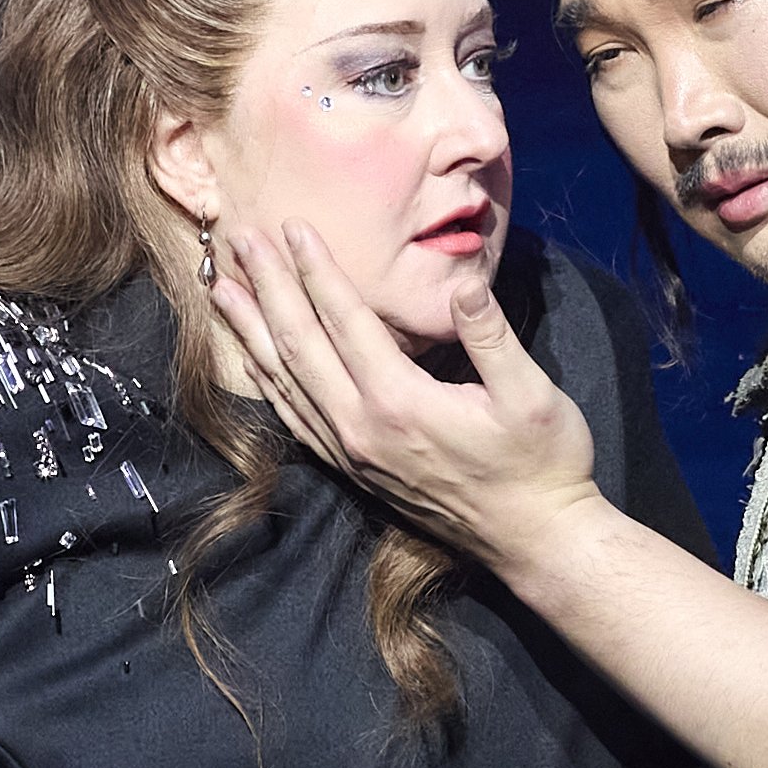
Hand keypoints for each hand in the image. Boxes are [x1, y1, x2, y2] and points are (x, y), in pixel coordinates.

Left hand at [206, 221, 603, 572]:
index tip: (293, 227)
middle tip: (240, 239)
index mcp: (402, 402)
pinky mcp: (355, 470)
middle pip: (301, 344)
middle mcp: (363, 428)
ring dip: (253, 330)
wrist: (536, 540)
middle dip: (269, 287)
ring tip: (224, 289)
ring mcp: (353, 453)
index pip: (346, 321)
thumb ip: (493, 338)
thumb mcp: (533, 395)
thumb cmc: (544, 464)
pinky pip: (297, 419)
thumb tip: (463, 287)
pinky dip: (269, 381)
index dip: (317, 270)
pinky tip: (253, 357)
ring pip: (286, 381)